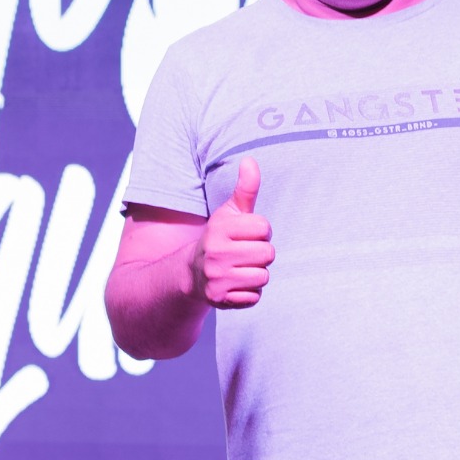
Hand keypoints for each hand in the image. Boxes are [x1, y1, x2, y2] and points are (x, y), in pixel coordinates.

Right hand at [190, 157, 273, 308]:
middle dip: (260, 254)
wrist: (192, 273)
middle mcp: (216, 252)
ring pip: (263, 276)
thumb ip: (245, 189)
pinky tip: (235, 285)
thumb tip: (250, 160)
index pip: (264, 227)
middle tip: (243, 254)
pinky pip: (254, 297)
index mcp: (220, 228)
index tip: (245, 235)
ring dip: (256, 274)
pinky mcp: (220, 299)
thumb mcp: (230, 212)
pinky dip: (249, 293)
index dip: (260, 232)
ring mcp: (217, 277)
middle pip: (268, 253)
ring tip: (239, 269)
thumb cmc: (219, 238)